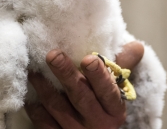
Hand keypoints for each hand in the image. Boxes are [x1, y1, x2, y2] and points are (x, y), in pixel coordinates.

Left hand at [25, 41, 143, 128]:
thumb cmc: (103, 104)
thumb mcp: (116, 89)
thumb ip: (122, 67)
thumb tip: (136, 45)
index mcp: (114, 110)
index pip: (108, 92)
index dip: (99, 76)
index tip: (89, 58)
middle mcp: (97, 124)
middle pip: (80, 98)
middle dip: (66, 75)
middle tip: (53, 55)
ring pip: (58, 109)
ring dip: (45, 88)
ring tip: (34, 70)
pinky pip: (44, 123)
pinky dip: (36, 108)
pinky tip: (30, 93)